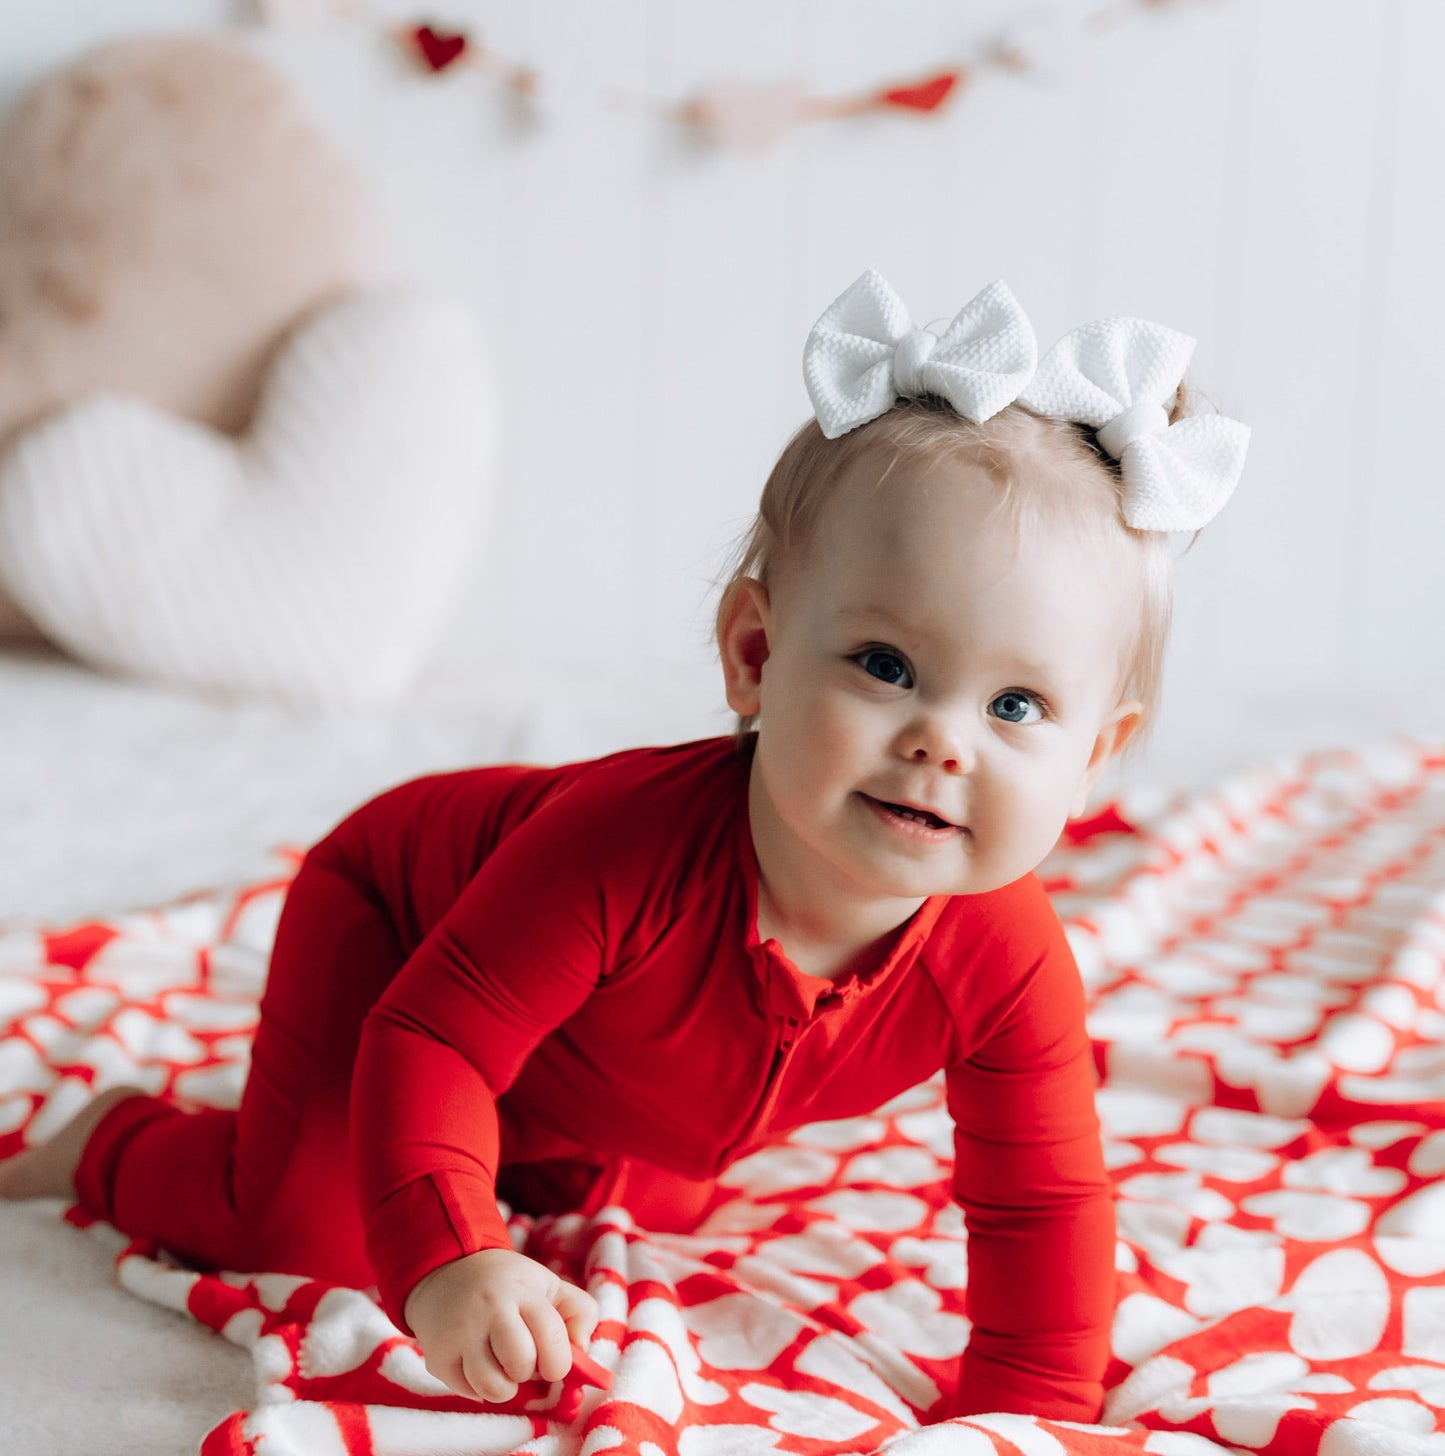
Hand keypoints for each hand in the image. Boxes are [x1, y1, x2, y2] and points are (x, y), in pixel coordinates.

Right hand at [403, 1247, 599, 1401]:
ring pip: (493, 1387)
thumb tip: (582, 1352)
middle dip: (531, 1371)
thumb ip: (578, 1312)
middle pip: (521, 1363)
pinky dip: (480, 1387)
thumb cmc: (508, 1285)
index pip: (550, 1334)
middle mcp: (489, 1309)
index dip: (560, 1360)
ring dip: (505, 1385)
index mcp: (521, 1290)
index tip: (556, 1363)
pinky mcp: (438, 1356)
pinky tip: (480, 1362)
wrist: (446, 1271)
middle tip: (525, 1360)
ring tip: (503, 1365)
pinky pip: (469, 1392)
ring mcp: (460, 1333)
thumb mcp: (547, 1284)